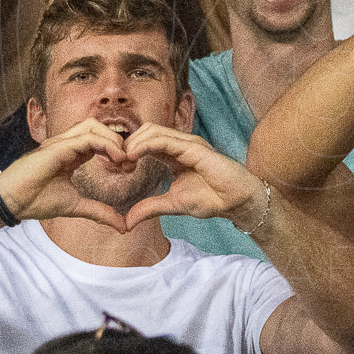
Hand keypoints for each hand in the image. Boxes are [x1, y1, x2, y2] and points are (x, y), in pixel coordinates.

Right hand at [0, 119, 137, 232]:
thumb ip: (99, 212)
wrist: (12, 202)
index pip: (98, 141)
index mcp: (70, 154)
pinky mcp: (58, 147)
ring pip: (93, 126)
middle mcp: (66, 144)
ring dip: (113, 139)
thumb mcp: (75, 207)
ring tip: (124, 159)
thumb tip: (122, 227)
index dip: (116, 150)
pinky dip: (106, 145)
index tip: (129, 168)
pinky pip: (88, 138)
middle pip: (97, 127)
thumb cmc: (35, 201)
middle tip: (130, 162)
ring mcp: (60, 143)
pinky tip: (117, 160)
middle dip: (118, 141)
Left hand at [117, 125, 273, 232]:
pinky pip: (164, 140)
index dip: (128, 150)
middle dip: (128, 143)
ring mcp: (187, 143)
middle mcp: (179, 144)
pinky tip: (134, 156)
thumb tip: (127, 222)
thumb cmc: (211, 200)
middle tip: (117, 163)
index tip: (117, 166)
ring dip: (133, 143)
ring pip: (152, 131)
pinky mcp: (194, 147)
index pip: (145, 142)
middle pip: (145, 131)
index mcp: (173, 154)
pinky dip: (146, 145)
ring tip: (123, 160)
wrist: (236, 202)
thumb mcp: (172, 205)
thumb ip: (149, 209)